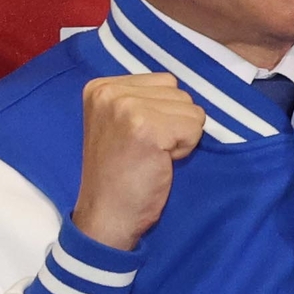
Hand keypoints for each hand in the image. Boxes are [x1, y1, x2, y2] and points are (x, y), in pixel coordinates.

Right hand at [71, 72, 204, 249]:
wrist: (106, 213)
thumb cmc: (118, 173)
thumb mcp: (117, 122)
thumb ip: (141, 99)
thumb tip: (182, 92)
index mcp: (99, 87)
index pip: (164, 81)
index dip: (162, 112)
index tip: (139, 136)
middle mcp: (109, 92)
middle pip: (179, 92)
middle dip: (173, 122)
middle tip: (147, 149)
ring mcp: (126, 108)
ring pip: (190, 109)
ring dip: (181, 135)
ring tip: (153, 154)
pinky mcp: (147, 128)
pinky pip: (194, 127)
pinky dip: (185, 148)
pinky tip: (160, 161)